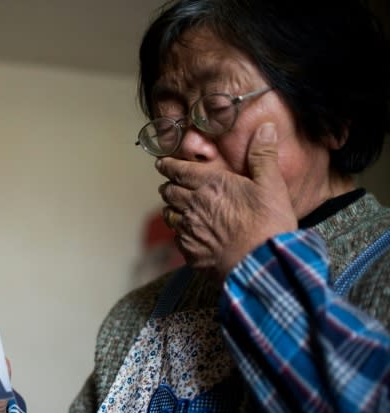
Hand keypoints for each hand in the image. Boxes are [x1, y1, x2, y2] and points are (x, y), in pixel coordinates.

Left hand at [157, 122, 297, 277]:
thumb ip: (263, 156)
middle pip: (169, 191)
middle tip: (168, 183)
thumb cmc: (268, 224)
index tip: (161, 163)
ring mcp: (189, 229)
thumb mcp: (271, 185)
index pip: (179, 170)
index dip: (168, 165)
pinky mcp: (190, 251)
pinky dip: (179, 233)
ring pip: (169, 214)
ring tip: (174, 207)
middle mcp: (193, 205)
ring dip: (171, 208)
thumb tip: (264, 128)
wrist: (261, 264)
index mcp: (211, 184)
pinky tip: (187, 233)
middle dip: (168, 185)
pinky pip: (176, 238)